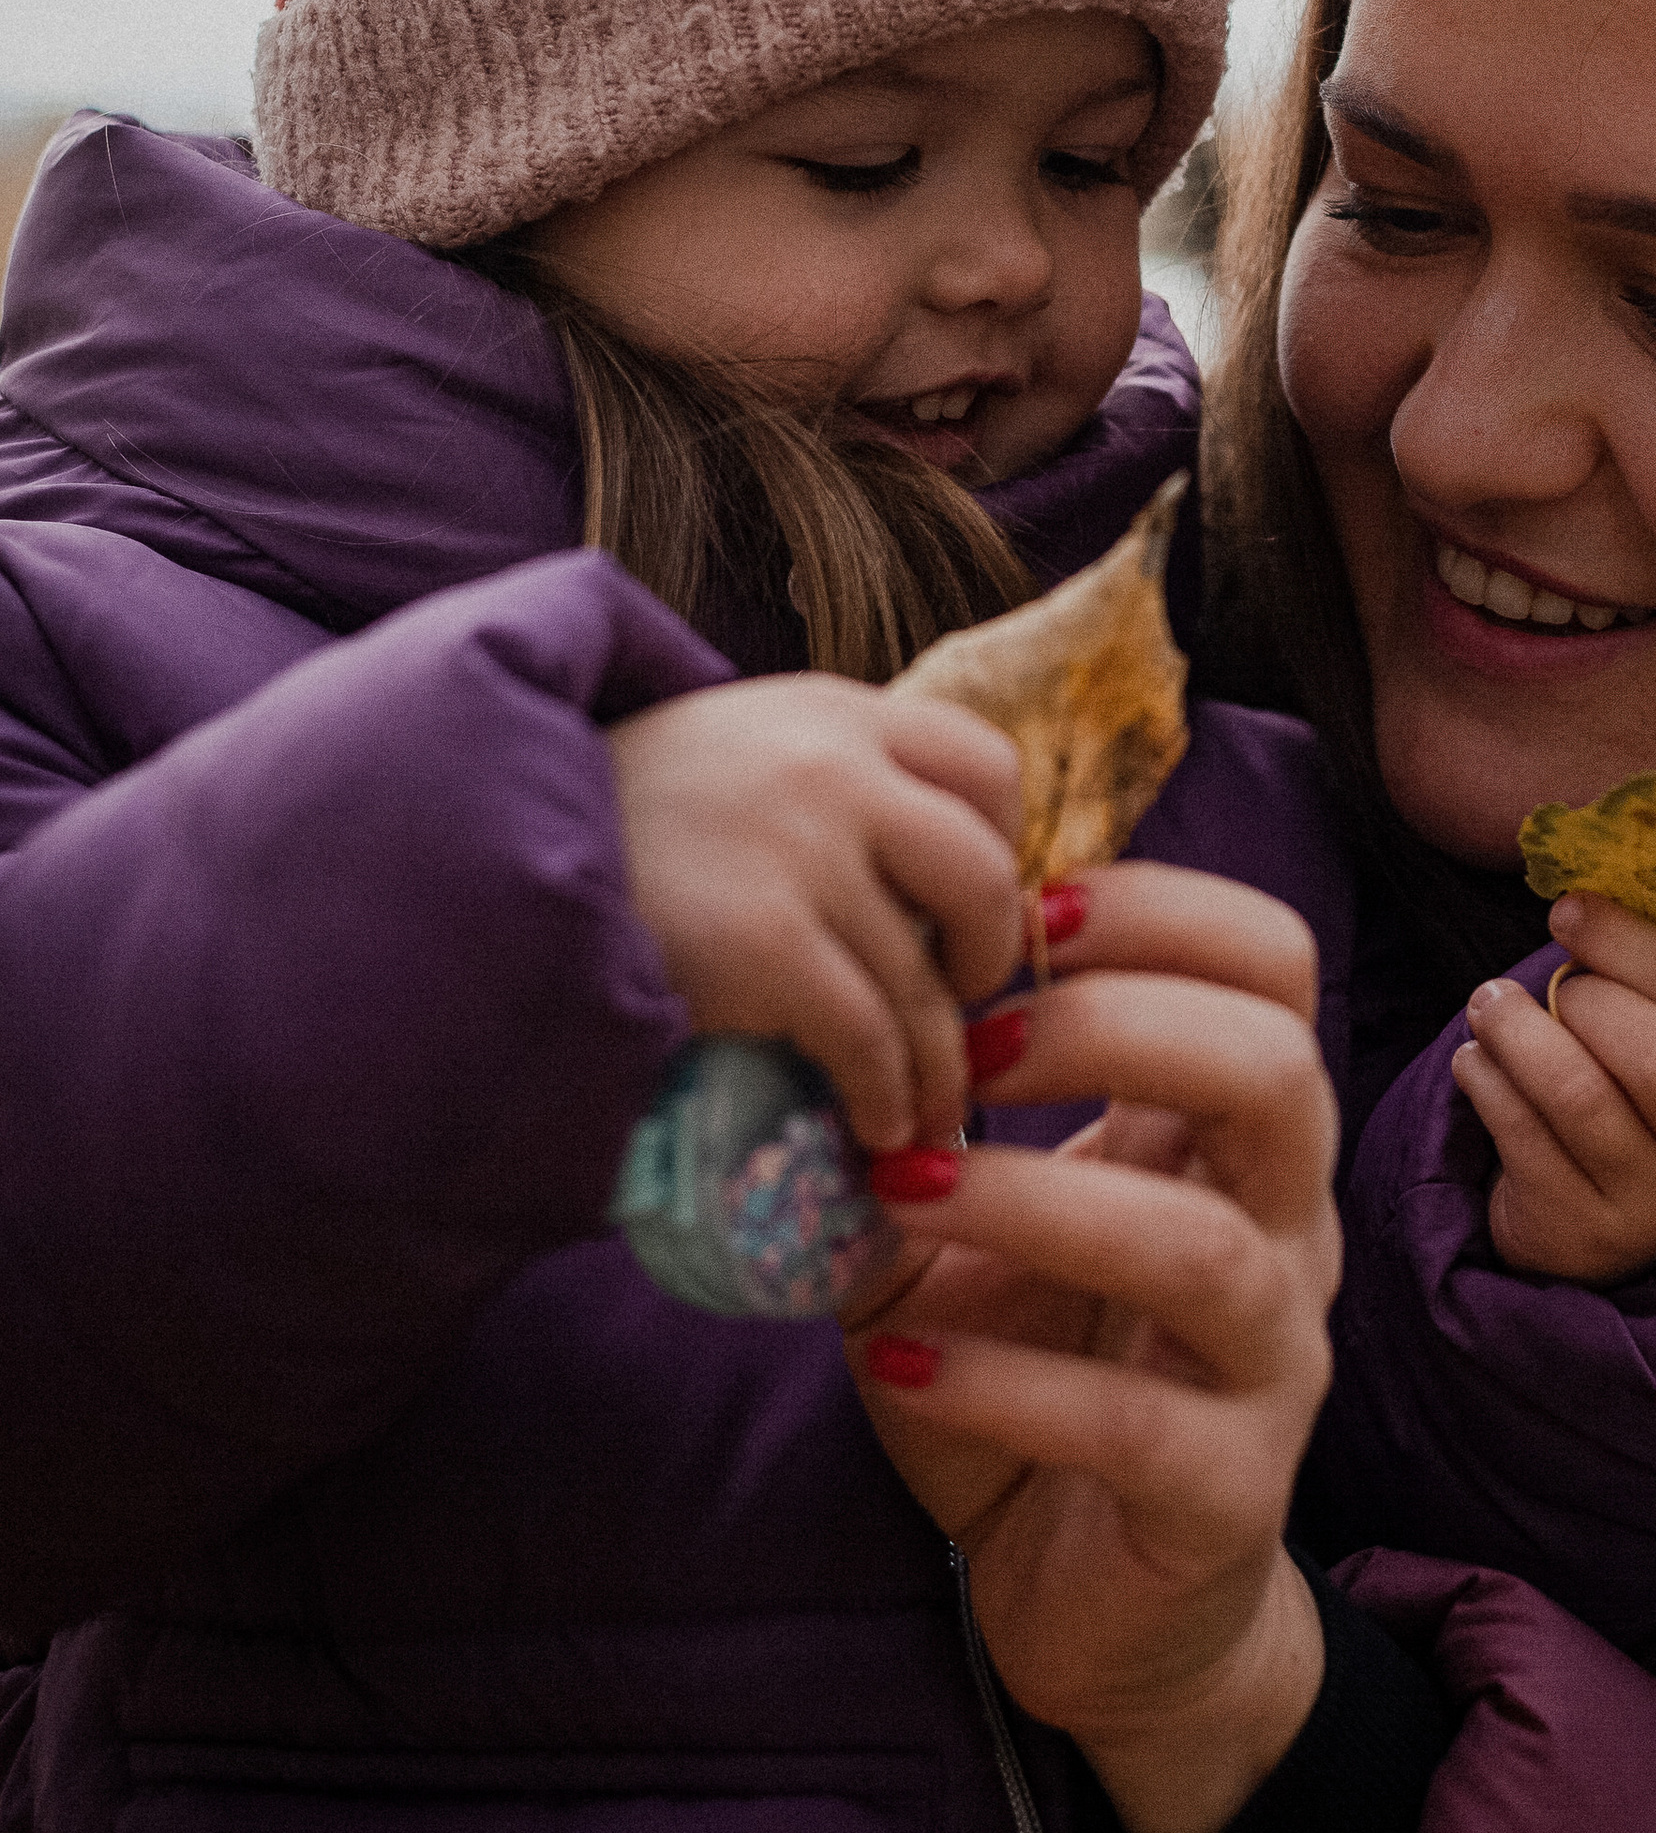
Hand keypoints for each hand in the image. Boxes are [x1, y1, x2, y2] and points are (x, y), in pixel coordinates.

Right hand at [609, 678, 1023, 1151]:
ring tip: (922, 1107)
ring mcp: (799, 850)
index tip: (964, 910)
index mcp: (829, 710)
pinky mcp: (762, 943)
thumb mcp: (730, 752)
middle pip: (985, 875)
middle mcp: (829, 764)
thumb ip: (824, 779)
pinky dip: (887, 1095)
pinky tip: (872, 1122)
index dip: (1000, 847)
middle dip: (988, 959)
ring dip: (939, 1064)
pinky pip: (872, 1038)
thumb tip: (920, 876)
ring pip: (928, 981)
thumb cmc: (609, 821)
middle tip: (954, 1006)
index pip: (987, 763)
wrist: (477, 853)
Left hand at [855, 864, 1337, 1832]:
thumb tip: (807, 1005)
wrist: (1092, 1605)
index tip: (1019, 914)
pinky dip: (1008, 1381)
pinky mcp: (1225, 1495)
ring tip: (898, 1184)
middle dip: (1112, 1025)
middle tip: (961, 1046)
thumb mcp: (974, 1231)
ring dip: (1041, 1199)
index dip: (1164, 910)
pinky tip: (898, 1360)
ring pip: (1209, 1246)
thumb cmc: (1034, 1378)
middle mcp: (1281, 1230)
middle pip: (1278, 1068)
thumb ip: (931, 1121)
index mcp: (1235, 1139)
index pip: (1272, 966)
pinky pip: (1137, 1425)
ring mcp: (1270, 1364)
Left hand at [1452, 893, 1655, 1285]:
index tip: (1567, 908)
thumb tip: (1627, 856)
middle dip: (1578, 1002)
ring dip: (1516, 1035)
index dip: (1630, 944)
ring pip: (1578, 1097)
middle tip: (1528, 984)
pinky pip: (1523, 1139)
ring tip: (1487, 1007)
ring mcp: (1654, 1201)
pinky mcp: (1584, 1233)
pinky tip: (1475, 1062)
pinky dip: (1487, 1084)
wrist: (1592, 1222)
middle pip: (1653, 1058)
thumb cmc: (1628, 1092)